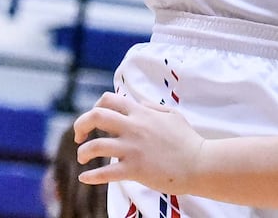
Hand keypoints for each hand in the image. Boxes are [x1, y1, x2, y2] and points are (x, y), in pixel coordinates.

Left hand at [74, 91, 204, 191]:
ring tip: (83, 157)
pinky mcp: (133, 169)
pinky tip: (84, 177)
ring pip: (94, 146)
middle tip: (79, 136)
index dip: (95, 106)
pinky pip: (104, 173)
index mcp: (142, 113)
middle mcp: (133, 128)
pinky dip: (90, 176)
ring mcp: (132, 149)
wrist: (198, 163)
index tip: (94, 120)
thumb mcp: (172, 115)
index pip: (109, 100)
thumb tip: (136, 104)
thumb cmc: (187, 139)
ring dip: (83, 152)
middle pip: (95, 117)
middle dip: (80, 125)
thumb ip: (151, 107)